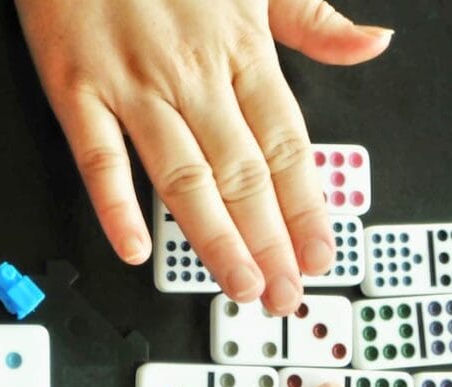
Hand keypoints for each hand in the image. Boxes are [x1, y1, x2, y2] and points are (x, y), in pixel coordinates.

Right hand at [14, 0, 391, 313]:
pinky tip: (133, 248)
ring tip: (237, 285)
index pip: (286, 146)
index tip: (321, 254)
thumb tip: (372, 45)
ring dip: (214, 238)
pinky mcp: (78, 91)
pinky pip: (99, 157)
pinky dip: (115, 205)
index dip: (307, 207)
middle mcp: (193, 75)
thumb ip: (311, 21)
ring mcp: (134, 86)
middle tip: (283, 294)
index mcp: (240, 49)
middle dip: (269, 242)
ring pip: (183, 175)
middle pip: (242, 174)